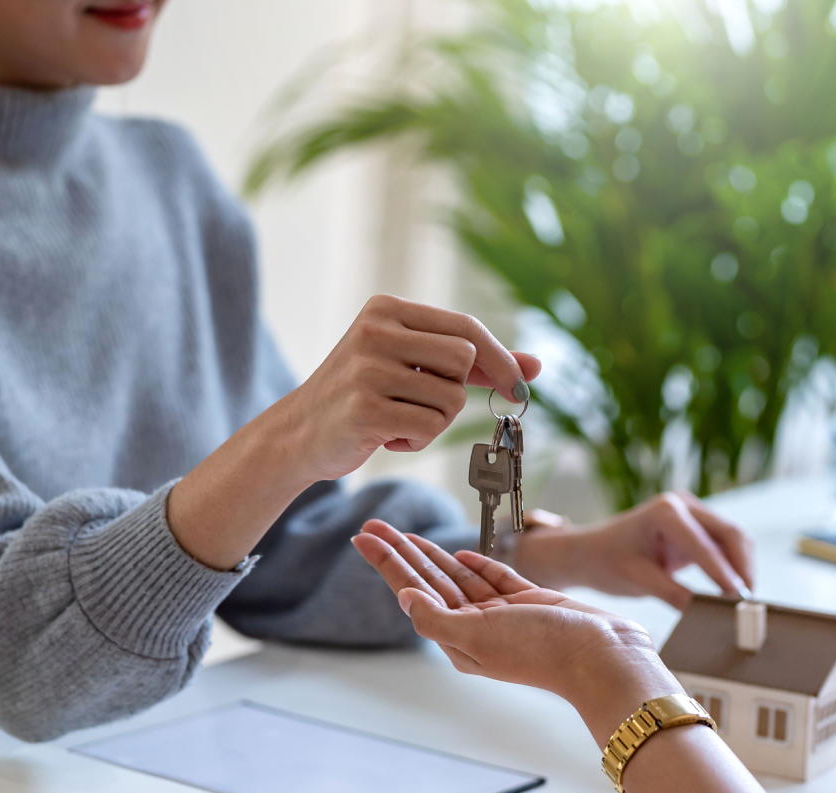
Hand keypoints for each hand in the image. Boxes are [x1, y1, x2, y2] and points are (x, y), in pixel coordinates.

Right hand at [272, 295, 541, 481]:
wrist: (299, 434)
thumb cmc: (363, 397)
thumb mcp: (412, 367)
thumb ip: (473, 364)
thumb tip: (536, 366)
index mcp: (387, 309)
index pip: (466, 327)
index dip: (501, 359)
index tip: (520, 387)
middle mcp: (375, 331)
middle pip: (463, 361)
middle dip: (454, 392)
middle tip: (422, 404)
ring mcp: (367, 370)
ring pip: (449, 399)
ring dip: (434, 422)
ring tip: (398, 421)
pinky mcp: (365, 409)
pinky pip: (428, 427)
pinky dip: (416, 440)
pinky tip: (387, 437)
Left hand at [351, 520, 678, 721]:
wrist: (604, 657)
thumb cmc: (543, 650)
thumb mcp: (480, 636)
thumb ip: (438, 618)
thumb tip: (404, 597)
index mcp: (460, 640)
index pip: (414, 591)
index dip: (387, 562)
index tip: (363, 537)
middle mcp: (478, 628)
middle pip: (429, 581)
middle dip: (400, 552)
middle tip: (373, 524)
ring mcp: (505, 616)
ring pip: (458, 578)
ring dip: (432, 554)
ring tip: (405, 533)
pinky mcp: (532, 603)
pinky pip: (496, 579)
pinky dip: (476, 564)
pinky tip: (460, 553)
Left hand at [512, 491, 752, 609]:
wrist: (590, 552)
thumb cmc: (607, 562)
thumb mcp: (638, 581)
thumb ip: (675, 595)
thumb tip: (710, 612)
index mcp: (664, 511)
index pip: (703, 545)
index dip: (723, 574)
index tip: (737, 600)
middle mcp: (682, 504)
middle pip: (730, 534)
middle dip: (743, 568)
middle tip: (748, 604)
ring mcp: (691, 512)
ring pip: (734, 538)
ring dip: (743, 567)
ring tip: (744, 601)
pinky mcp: (697, 526)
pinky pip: (725, 544)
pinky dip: (734, 566)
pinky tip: (735, 591)